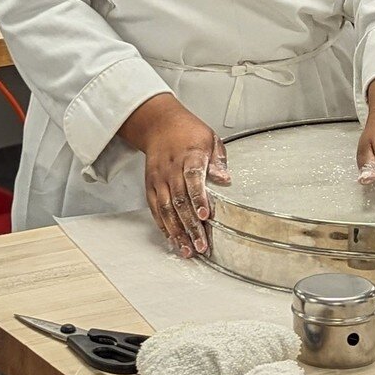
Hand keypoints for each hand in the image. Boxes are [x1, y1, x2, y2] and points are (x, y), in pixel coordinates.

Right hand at [120, 94, 229, 256]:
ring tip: (187, 250)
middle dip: (190, 225)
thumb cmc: (189, 133)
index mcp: (189, 155)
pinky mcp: (150, 186)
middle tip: (201, 244)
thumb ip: (218, 160)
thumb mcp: (210, 138)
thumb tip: (225, 179)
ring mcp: (158, 178)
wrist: (159, 125)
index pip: (193, 178)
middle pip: (179, 200)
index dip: (199, 198)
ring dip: (176, 232)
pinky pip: (155, 209)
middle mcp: (171, 169)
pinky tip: (173, 240)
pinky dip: (163, 226)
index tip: (205, 215)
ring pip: (165, 209)